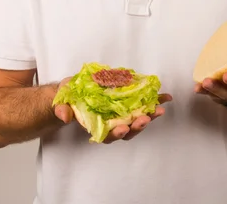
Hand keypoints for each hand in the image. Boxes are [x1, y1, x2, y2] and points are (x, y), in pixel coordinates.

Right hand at [53, 77, 172, 142]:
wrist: (73, 91)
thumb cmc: (68, 98)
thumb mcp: (62, 101)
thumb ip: (63, 109)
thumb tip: (65, 115)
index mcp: (96, 125)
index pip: (108, 134)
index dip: (116, 133)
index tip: (122, 129)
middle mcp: (110, 123)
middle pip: (127, 130)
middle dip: (137, 126)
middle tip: (145, 119)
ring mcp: (120, 114)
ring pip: (137, 120)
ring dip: (149, 116)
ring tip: (159, 109)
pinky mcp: (127, 103)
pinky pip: (141, 105)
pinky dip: (153, 102)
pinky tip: (164, 98)